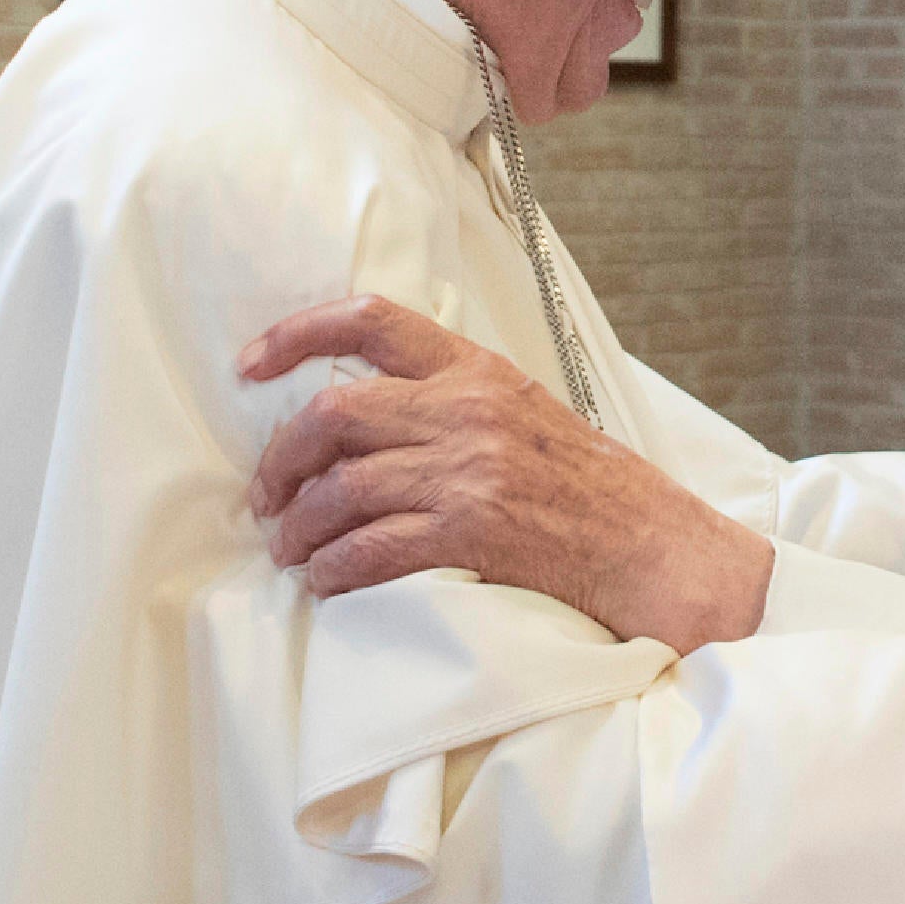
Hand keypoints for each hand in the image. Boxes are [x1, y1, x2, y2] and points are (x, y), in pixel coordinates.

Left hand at [239, 297, 775, 653]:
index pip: (370, 321)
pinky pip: (371, 548)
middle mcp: (466, 410)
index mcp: (477, 369)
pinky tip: (326, 581)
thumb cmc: (591, 489)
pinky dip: (335, 569)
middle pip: (334, 414)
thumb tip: (369, 412)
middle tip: (264, 496)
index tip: (250, 364)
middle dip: (280, 459)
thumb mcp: (524, 414)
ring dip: (299, 528)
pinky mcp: (472, 530)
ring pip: (342, 489)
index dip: (295, 334)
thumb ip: (455, 400)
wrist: (654, 546)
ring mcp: (468, 470)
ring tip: (289, 551)